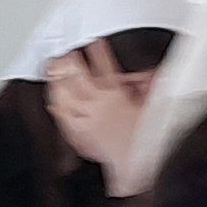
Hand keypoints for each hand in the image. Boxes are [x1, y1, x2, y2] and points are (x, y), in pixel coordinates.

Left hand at [44, 43, 155, 180]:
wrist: (137, 164)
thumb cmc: (146, 138)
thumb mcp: (153, 106)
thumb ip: (151, 86)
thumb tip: (154, 72)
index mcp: (116, 95)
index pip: (105, 66)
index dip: (99, 52)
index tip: (95, 43)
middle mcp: (98, 104)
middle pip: (78, 77)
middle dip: (70, 62)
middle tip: (65, 54)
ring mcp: (87, 118)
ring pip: (66, 95)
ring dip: (58, 81)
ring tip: (53, 71)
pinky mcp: (80, 133)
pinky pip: (64, 119)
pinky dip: (57, 109)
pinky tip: (52, 103)